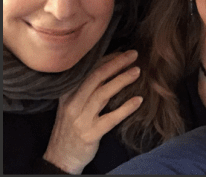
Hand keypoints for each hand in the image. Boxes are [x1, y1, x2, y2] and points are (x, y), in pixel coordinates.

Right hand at [43, 50, 142, 173]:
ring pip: (102, 95)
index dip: (107, 59)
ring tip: (137, 71)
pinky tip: (138, 100)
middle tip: (134, 54)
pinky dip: (125, 108)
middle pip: (95, 77)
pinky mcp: (90, 134)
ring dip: (121, 80)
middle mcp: (72, 104)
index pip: (88, 70)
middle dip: (116, 63)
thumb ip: (86, 87)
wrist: (60, 158)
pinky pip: (110, 119)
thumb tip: (110, 65)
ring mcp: (80, 119)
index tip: (123, 52)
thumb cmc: (72, 126)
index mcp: (68, 93)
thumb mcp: (73, 104)